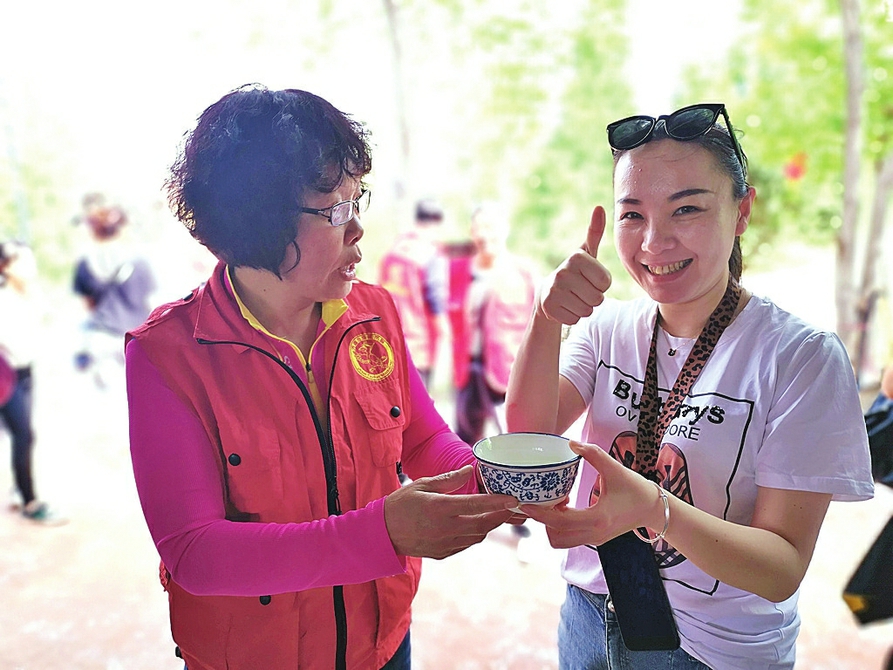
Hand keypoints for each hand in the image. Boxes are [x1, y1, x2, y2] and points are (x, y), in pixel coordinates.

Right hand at [384, 465, 517, 558]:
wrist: (382, 534)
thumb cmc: (400, 505)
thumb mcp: (422, 485)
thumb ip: (449, 480)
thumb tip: (470, 470)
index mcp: (441, 508)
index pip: (476, 504)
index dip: (498, 502)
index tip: (513, 499)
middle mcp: (446, 528)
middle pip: (483, 524)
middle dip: (500, 516)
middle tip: (512, 508)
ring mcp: (445, 543)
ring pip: (477, 536)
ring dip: (488, 525)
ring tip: (494, 514)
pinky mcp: (443, 553)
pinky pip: (466, 544)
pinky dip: (474, 534)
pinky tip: (474, 525)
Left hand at [519, 441, 661, 548]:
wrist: (655, 509)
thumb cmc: (637, 489)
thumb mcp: (616, 469)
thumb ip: (594, 455)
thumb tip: (572, 443)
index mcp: (598, 519)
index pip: (560, 521)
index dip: (539, 512)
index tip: (524, 502)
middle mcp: (594, 534)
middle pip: (555, 537)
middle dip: (542, 521)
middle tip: (539, 500)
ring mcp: (595, 540)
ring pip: (561, 541)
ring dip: (551, 525)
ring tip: (555, 502)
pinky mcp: (595, 539)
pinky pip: (569, 537)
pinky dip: (560, 526)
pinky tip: (565, 506)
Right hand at [537, 206, 611, 324]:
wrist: (547, 294)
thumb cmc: (574, 272)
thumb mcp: (586, 253)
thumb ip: (595, 231)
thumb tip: (600, 207)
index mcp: (576, 258)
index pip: (606, 283)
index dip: (601, 285)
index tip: (589, 279)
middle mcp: (563, 272)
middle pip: (598, 298)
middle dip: (593, 298)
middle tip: (580, 290)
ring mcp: (554, 291)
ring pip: (587, 311)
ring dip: (584, 308)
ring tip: (572, 298)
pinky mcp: (549, 308)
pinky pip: (575, 319)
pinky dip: (572, 316)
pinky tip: (564, 306)